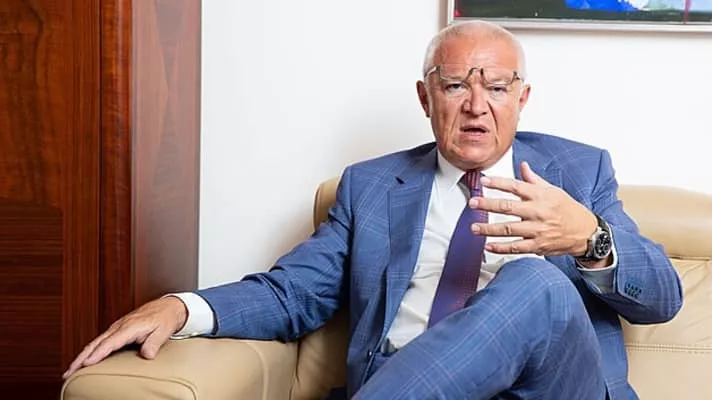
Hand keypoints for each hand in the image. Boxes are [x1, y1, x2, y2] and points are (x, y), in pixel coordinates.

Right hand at [62, 296, 187, 378]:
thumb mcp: (163, 331)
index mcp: (129, 327)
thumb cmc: (164, 319)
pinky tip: (84, 360)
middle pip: (96, 343)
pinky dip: (89, 351)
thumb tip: (147, 355)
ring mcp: (116, 328)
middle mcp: (119, 326)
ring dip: (81, 356)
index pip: (110, 342)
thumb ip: (154, 343)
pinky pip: (99, 342)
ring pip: (94, 343)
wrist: (166, 307)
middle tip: (68, 372)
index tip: (86, 364)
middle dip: (80, 358)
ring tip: (69, 371)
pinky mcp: (116, 330)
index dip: (98, 354)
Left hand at [470, 161, 596, 256]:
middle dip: (488, 204)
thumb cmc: (568, 209)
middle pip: (508, 207)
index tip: (483, 180)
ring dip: (489, 229)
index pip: (515, 186)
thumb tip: (522, 165)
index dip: (498, 182)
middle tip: (473, 203)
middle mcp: (538, 212)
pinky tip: (488, 246)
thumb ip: (534, 180)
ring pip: (509, 229)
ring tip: (474, 227)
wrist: (586, 232)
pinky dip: (501, 248)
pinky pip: (516, 247)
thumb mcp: (553, 190)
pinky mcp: (538, 246)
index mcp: (540, 196)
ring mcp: (537, 230)